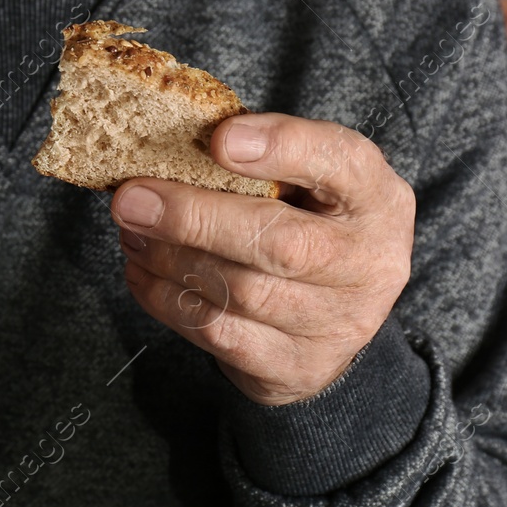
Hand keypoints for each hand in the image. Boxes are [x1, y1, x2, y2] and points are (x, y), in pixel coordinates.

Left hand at [110, 113, 414, 405]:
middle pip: (278, 242)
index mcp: (376, 197)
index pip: (339, 161)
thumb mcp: (307, 179)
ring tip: (131, 232)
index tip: (219, 139)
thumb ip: (256, 157)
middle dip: (193, 218)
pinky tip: (143, 272)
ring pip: (239, 292)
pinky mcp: (297, 367)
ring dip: (170, 259)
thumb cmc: (308, 222)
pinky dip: (168, 300)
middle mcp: (370, 262)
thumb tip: (166, 142)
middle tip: (130, 199)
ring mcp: (339, 323)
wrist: (336, 317)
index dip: (281, 146)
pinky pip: (220, 333)